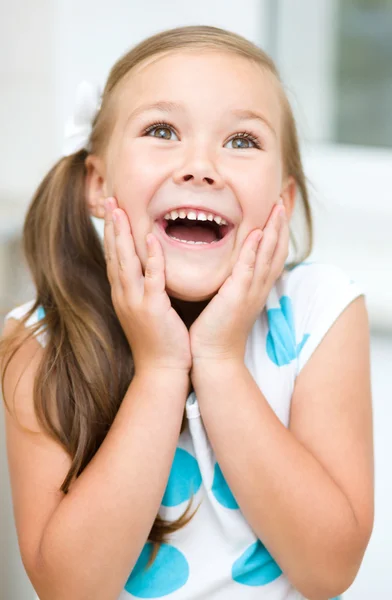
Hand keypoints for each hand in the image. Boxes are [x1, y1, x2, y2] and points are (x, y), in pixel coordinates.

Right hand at [104, 197, 191, 374]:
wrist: (161, 371)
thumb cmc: (159, 342)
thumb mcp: (147, 311)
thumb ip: (146, 289)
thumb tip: (150, 271)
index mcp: (123, 295)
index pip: (114, 258)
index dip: (112, 234)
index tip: (112, 211)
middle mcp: (124, 296)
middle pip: (114, 255)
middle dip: (111, 226)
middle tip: (109, 200)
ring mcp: (136, 302)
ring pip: (125, 262)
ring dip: (122, 235)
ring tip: (119, 210)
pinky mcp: (153, 309)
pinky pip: (151, 278)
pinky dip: (151, 257)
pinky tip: (149, 238)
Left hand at [189, 203, 288, 365]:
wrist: (212, 356)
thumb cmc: (214, 330)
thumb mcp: (226, 300)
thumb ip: (229, 281)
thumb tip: (225, 266)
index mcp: (255, 288)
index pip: (272, 255)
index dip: (277, 233)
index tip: (277, 212)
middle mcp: (259, 288)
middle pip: (277, 251)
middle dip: (281, 225)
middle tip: (283, 201)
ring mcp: (251, 292)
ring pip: (269, 256)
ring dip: (274, 231)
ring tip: (277, 208)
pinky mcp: (238, 296)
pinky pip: (250, 269)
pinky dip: (256, 250)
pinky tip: (257, 233)